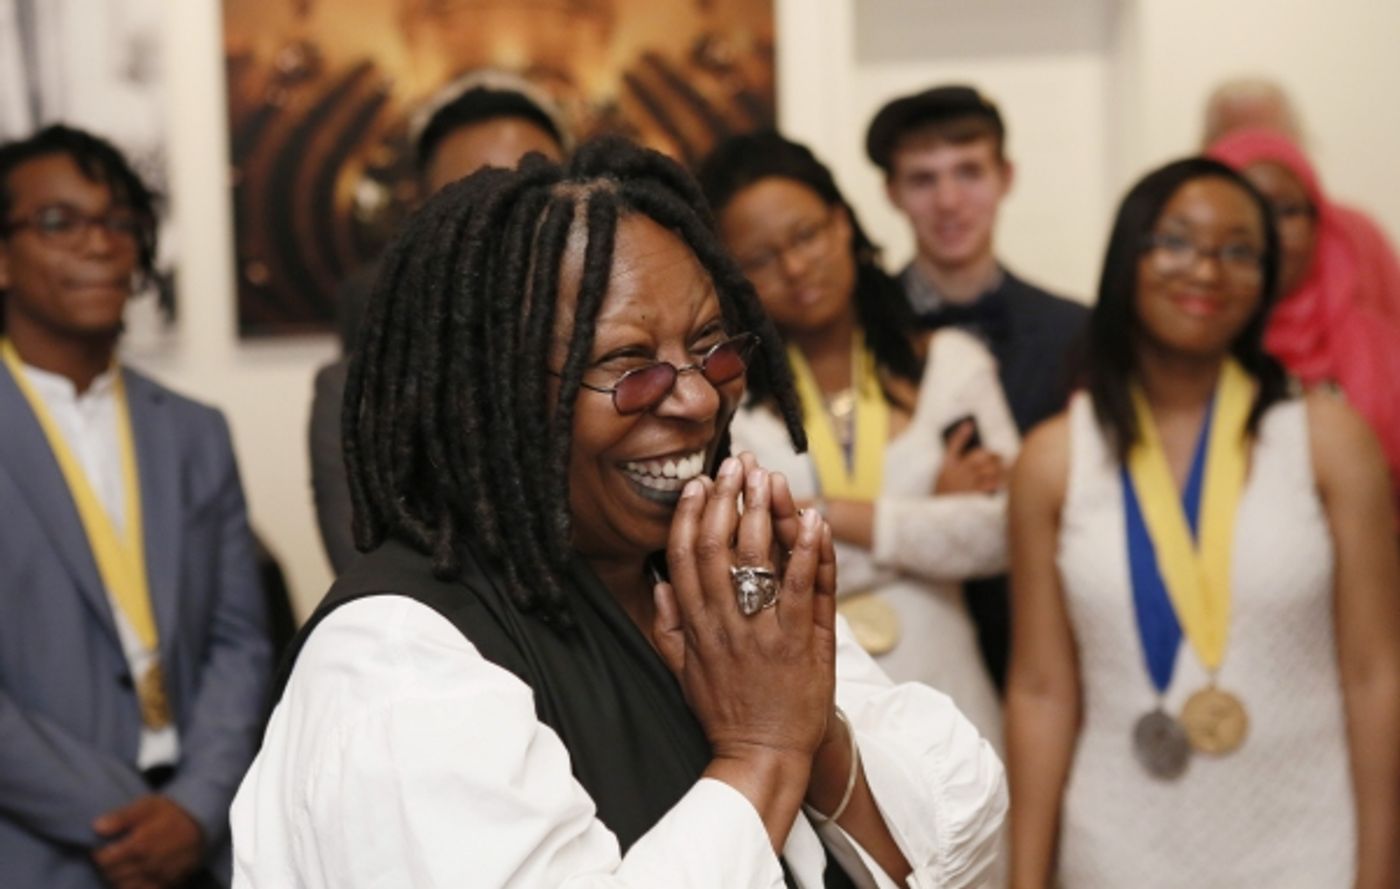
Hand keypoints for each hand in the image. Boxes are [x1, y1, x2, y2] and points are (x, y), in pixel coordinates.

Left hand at [92, 795, 203, 888]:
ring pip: (126, 886)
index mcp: (139, 845)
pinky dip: (135, 886)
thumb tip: (96, 827)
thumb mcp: (147, 806)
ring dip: (119, 878)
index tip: (101, 848)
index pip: (105, 860)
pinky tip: (135, 877)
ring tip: (122, 866)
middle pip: (114, 875)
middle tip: (112, 856)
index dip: (99, 854)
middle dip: (108, 866)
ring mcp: (159, 877)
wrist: (202, 822)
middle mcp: (147, 865)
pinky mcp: (168, 883)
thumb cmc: (171, 812)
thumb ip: (121, 817)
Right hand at [652, 455, 837, 766]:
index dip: (690, 515)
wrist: (763, 755)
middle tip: (736, 464)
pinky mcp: (799, 643)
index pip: (684, 558)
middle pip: (717, 548)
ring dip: (763, 512)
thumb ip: (669, 625)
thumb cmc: (726, 712)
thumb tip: (658, 583)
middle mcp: (723, 624)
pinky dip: (807, 552)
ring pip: (757, 560)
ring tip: (768, 476)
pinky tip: (811, 520)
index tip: (699, 484)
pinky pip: (803, 588)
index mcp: (695, 626)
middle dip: (727, 500)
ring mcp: (761, 632)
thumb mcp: (684, 670)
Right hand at [935, 421, 1004, 494]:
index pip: (953, 445)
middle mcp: (957, 472)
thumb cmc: (945, 501)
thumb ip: (954, 470)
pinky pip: (991, 482)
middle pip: (979, 455)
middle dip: (992, 455)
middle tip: (1000, 457)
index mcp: (946, 467)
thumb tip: (974, 458)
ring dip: (1000, 468)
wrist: (940, 519)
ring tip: (1007, 469)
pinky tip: (1005, 481)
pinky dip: (1000, 481)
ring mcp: (966, 482)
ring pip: (988, 468)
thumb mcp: (942, 483)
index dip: (961, 434)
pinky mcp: (974, 493)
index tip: (969, 424)